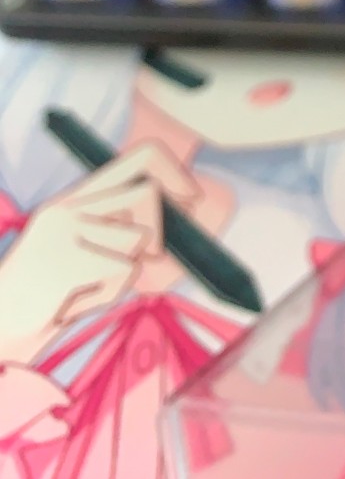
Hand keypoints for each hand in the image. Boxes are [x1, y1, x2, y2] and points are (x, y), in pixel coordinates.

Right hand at [0, 141, 199, 363]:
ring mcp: (67, 228)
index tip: (191, 198)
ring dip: (125, 271)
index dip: (175, 172)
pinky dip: (110, 292)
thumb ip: (123, 223)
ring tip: (89, 284)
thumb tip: (186, 209)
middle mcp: (71, 203)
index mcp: (77, 196)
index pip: (141, 156)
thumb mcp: (86, 246)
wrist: (1, 323)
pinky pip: (123, 271)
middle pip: (148, 194)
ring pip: (138, 237)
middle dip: (156, 231)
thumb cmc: (52, 293)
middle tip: (146, 258)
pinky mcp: (67, 257)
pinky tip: (76, 299)